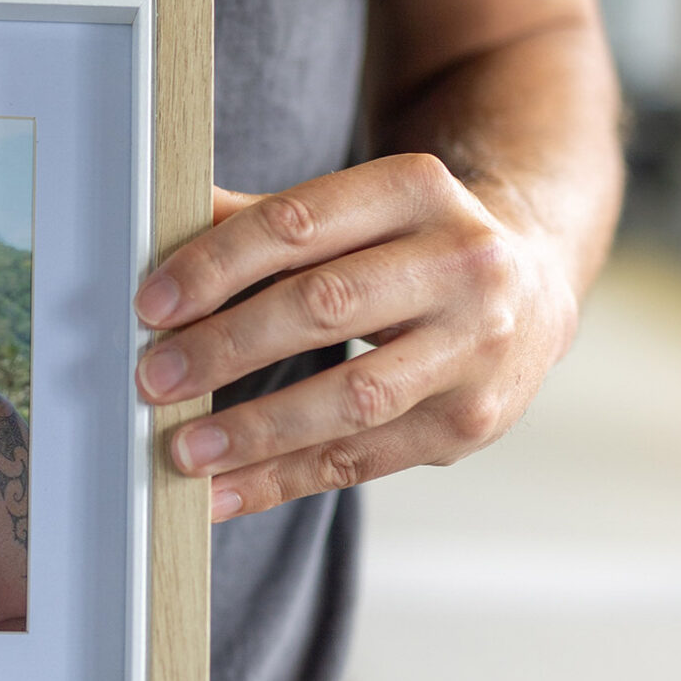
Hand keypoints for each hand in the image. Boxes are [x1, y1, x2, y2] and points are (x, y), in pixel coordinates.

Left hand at [133, 153, 580, 521]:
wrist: (529, 288)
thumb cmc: (404, 246)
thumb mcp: (350, 212)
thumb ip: (259, 222)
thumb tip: (154, 227)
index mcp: (415, 189)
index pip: (296, 224)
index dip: (215, 266)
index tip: (152, 306)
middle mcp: (462, 262)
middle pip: (324, 307)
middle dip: (226, 348)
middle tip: (153, 380)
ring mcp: (476, 347)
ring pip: (350, 397)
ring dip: (254, 431)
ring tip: (183, 450)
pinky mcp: (472, 421)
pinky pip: (362, 459)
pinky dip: (283, 479)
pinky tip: (225, 491)